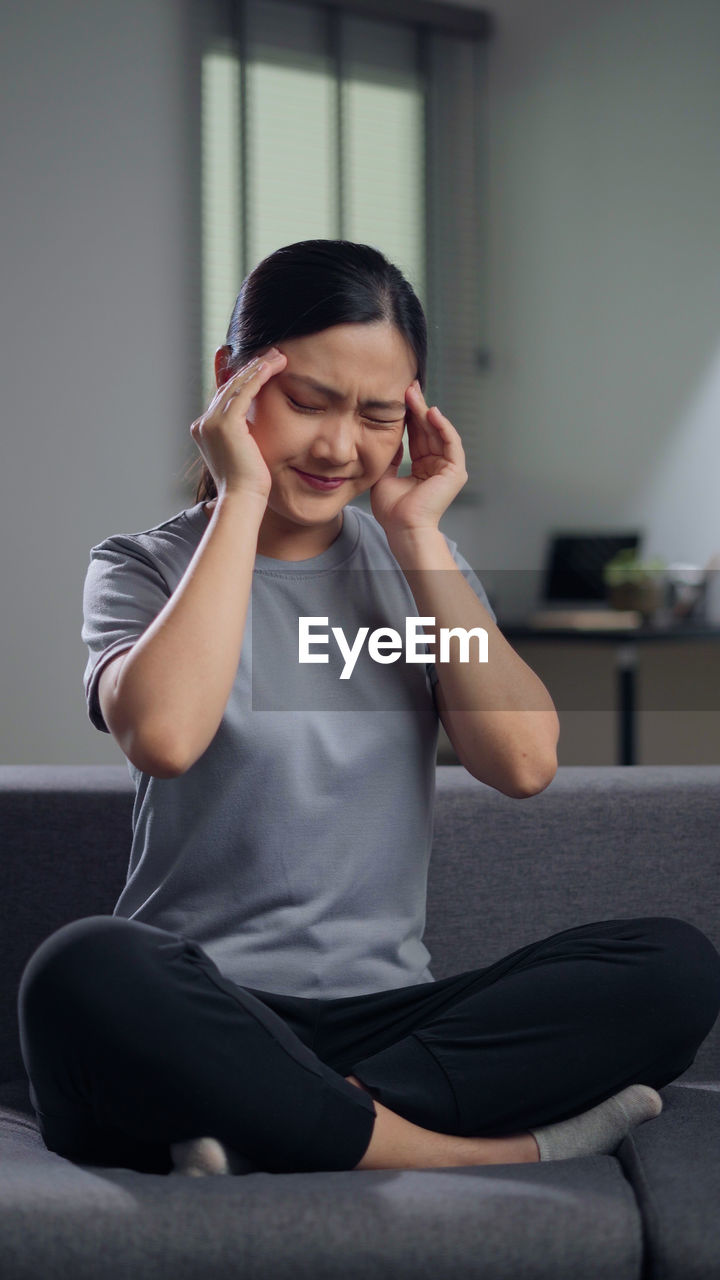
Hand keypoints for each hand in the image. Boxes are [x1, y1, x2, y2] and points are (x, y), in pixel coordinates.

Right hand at [190, 349, 286, 501]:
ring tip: (278, 356)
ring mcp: (211, 423)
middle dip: (251, 368)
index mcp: (203, 430)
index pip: (224, 396)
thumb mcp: (244, 453)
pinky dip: (258, 376)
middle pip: (228, 386)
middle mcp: (203, 424)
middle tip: (272, 355)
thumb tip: (253, 427)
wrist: (243, 499)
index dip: (243, 379)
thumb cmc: (248, 483)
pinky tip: (273, 366)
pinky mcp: (225, 424)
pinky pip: (243, 391)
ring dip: (258, 367)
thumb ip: (243, 435)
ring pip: (236, 385)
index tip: (261, 366)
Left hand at [369, 379, 467, 537]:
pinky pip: (451, 443)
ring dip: (427, 412)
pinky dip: (443, 427)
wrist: (402, 528)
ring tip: (414, 394)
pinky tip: (431, 412)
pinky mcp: (455, 471)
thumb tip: (388, 434)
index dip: (408, 416)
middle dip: (417, 408)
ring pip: (438, 432)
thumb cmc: (392, 511)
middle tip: (407, 386)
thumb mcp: (384, 475)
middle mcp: (437, 466)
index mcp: (423, 468)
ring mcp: (447, 468)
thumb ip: (389, 455)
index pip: (416, 436)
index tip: (398, 397)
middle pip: (427, 430)